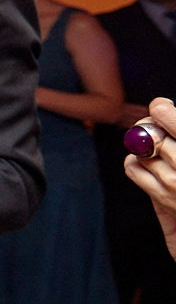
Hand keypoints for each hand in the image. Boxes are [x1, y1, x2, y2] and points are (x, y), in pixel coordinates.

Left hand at [124, 97, 175, 258]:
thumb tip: (163, 110)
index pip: (173, 122)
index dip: (162, 109)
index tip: (159, 106)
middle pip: (152, 133)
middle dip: (150, 125)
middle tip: (155, 122)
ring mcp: (173, 184)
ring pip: (141, 150)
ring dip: (145, 144)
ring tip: (156, 146)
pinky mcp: (161, 198)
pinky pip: (133, 168)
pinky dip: (135, 161)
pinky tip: (148, 162)